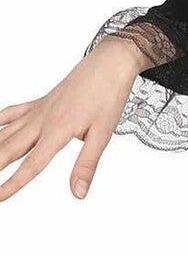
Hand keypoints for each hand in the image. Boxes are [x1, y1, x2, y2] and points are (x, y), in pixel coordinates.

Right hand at [0, 37, 145, 203]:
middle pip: (10, 149)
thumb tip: (78, 193)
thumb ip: (87, 165)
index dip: (13, 184)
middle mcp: (41, 121)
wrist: (109, 64)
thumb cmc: (108, 96)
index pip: (31, 165)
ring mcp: (38, 110)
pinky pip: (12, 112)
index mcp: (57, 131)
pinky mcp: (39, 102)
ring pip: (6, 132)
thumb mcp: (103, 135)